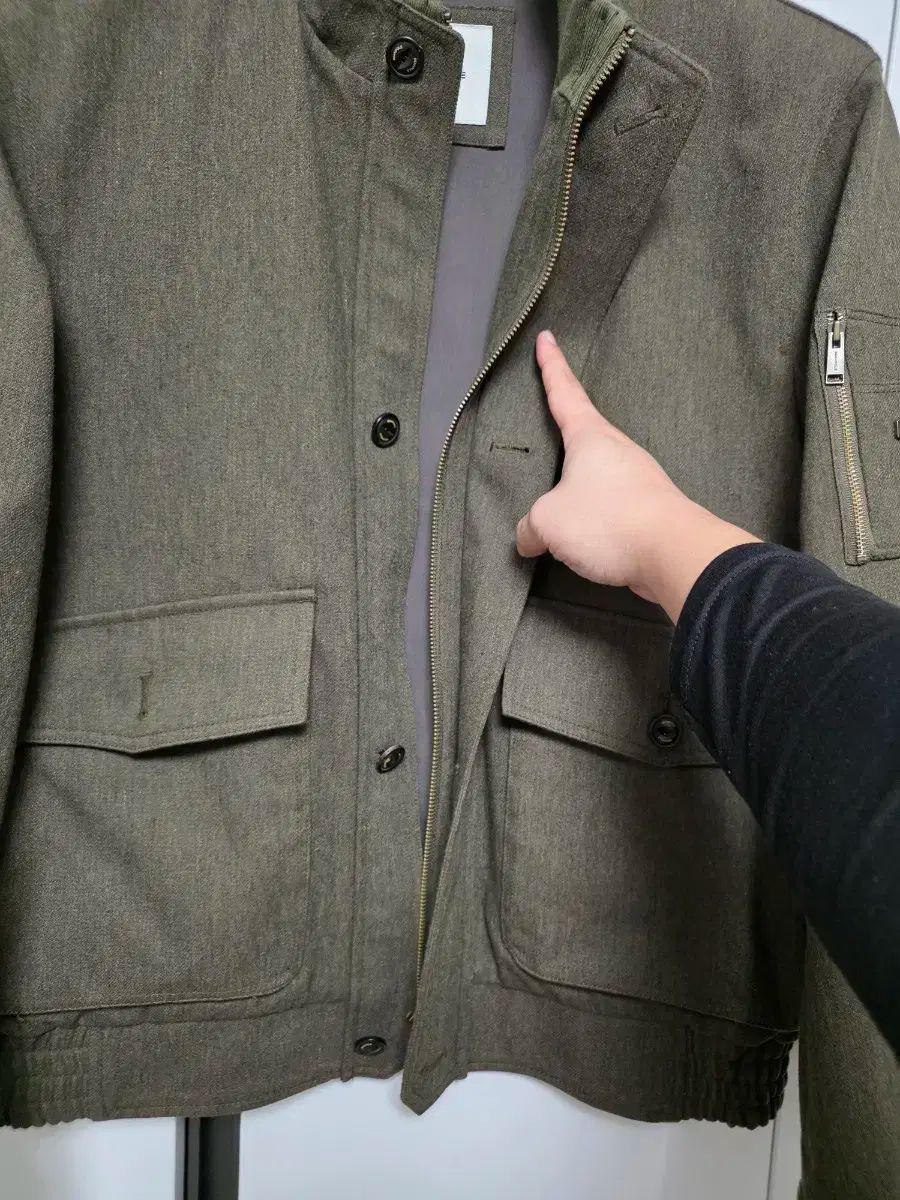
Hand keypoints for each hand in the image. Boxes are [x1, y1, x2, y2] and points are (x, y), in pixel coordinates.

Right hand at [515, 330, 758, 621]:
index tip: (547, 337)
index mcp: (590, 437)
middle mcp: (617, 449)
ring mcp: (638, 477)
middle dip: (566, 426)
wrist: (674, 553)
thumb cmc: (607, 520)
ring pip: (598, 472)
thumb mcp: (549, 522)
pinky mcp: (649, 507)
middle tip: (551, 417)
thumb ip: (530, 525)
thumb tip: (529, 536)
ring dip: (579, 482)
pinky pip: (610, 504)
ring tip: (559, 501)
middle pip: (585, 432)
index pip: (565, 392)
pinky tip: (586, 534)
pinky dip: (594, 514)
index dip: (552, 366)